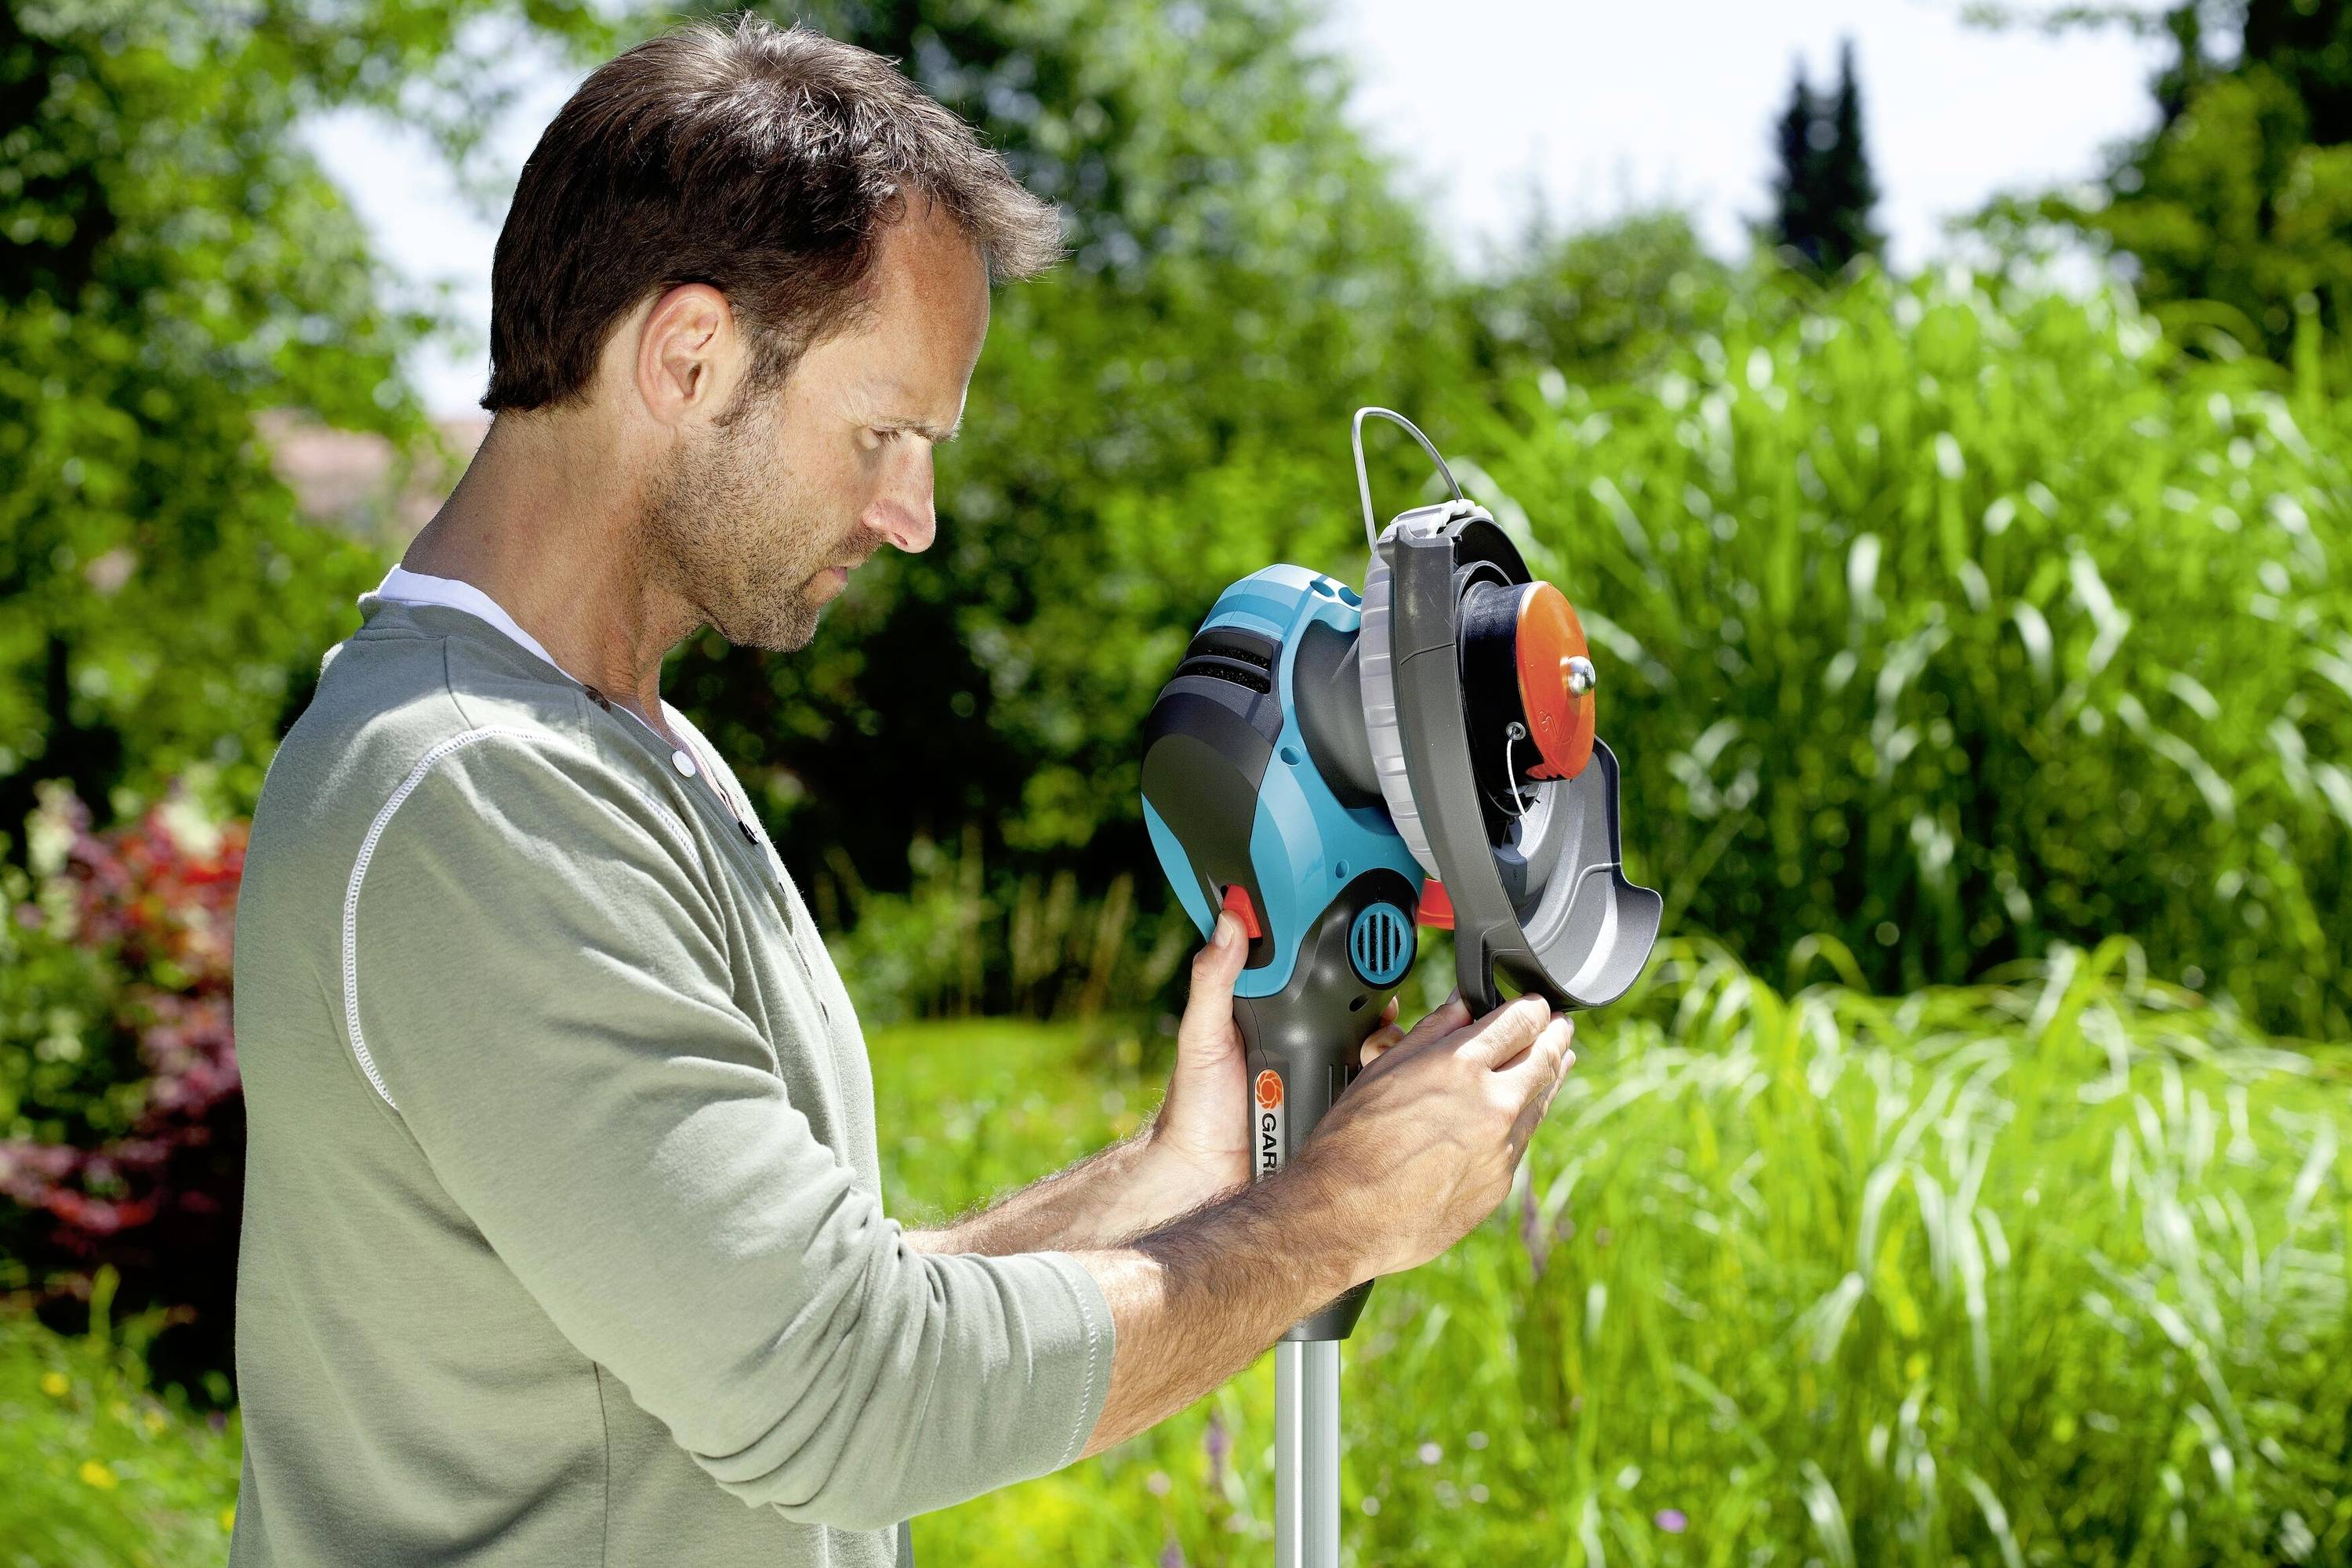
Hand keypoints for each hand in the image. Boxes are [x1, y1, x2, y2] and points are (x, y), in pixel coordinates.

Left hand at [1146, 910, 1400, 1197]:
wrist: (1208, 1172)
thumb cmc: (1196, 1104)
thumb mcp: (1201, 1034)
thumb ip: (1213, 979)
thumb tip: (1229, 922)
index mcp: (1273, 1012)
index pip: (1312, 971)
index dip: (1339, 952)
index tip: (1359, 933)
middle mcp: (1305, 1037)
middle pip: (1356, 1003)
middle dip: (1378, 995)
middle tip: (1381, 999)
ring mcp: (1326, 1070)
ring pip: (1374, 1041)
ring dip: (1388, 1036)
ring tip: (1378, 1043)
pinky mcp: (1341, 1104)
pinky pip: (1374, 1083)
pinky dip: (1388, 1075)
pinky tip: (1385, 1073)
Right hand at [1294, 992, 1574, 1281]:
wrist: (1346, 1215)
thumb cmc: (1353, 1141)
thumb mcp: (1385, 1069)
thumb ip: (1434, 1030)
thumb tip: (1463, 1006)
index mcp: (1461, 1066)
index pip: (1522, 1022)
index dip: (1533, 1008)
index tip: (1536, 1006)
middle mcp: (1493, 1106)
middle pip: (1547, 1058)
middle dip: (1555, 1037)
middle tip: (1559, 1028)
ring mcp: (1502, 1149)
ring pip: (1541, 1102)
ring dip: (1548, 1077)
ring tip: (1554, 1062)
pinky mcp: (1500, 1184)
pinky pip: (1520, 1142)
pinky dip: (1521, 1122)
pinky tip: (1513, 1114)